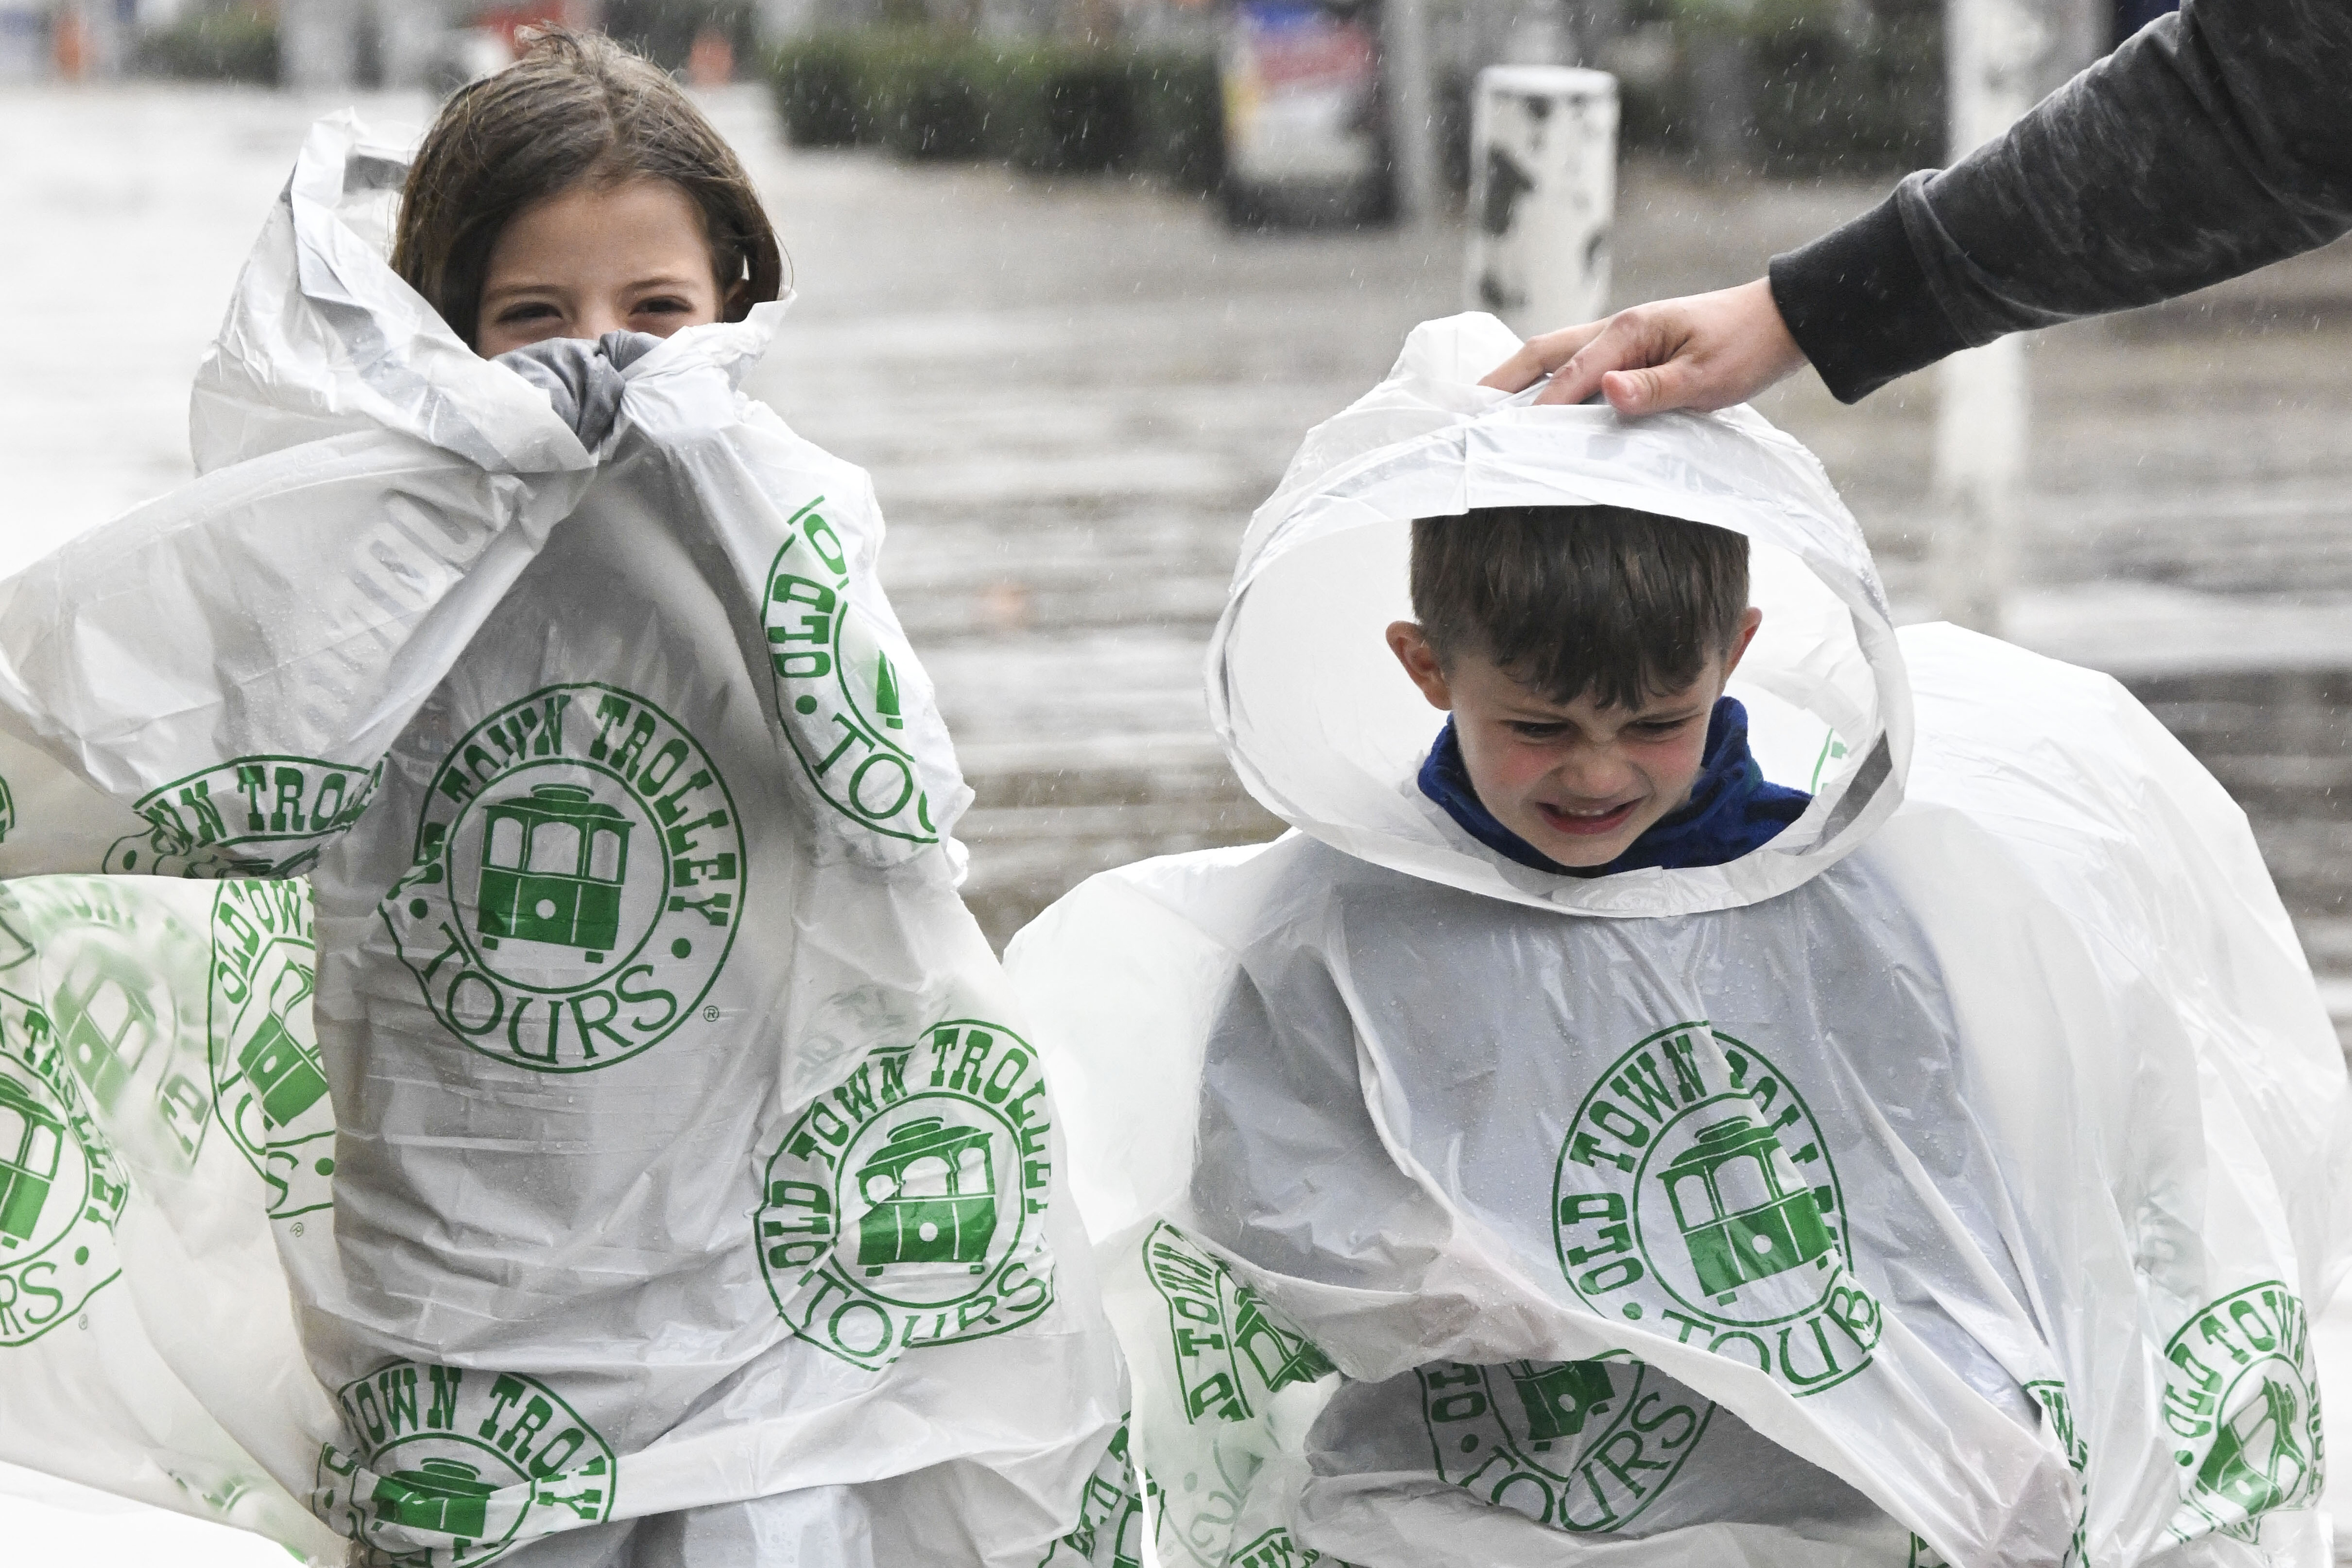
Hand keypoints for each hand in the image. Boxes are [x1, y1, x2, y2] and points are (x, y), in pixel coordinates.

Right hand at [1479, 279, 1808, 415]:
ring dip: (1521, 378)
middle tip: (1466, 411)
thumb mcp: (1708, 377)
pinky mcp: (1632, 349)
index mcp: (1631, 332)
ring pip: (1557, 354)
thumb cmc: (1746, 348)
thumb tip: (1607, 392)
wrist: (1781, 322)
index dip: (1536, 409)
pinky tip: (1540, 404)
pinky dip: (1550, 381)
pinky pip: (1578, 365)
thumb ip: (1656, 388)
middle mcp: (1618, 328)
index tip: (1505, 439)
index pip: (1569, 375)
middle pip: (1544, 351)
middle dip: (1503, 379)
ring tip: (1488, 410)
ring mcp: (1622, 337)